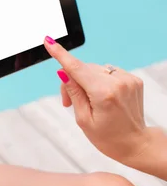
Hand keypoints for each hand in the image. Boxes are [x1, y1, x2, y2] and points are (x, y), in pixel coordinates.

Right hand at [44, 37, 149, 164]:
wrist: (136, 144)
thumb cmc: (107, 137)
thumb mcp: (83, 119)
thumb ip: (73, 92)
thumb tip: (63, 72)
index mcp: (104, 94)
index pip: (76, 68)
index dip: (60, 55)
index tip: (48, 41)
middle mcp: (118, 83)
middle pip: (83, 69)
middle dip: (72, 81)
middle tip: (66, 102)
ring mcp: (128, 80)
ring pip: (95, 69)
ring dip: (86, 81)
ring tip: (87, 101)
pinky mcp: (133, 79)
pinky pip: (108, 72)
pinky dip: (101, 81)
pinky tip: (102, 96)